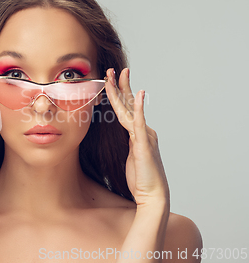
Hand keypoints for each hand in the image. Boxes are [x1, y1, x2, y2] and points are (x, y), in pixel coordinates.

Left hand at [105, 68, 169, 208]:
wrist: (152, 195)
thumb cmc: (141, 178)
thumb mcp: (131, 156)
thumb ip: (130, 142)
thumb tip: (127, 135)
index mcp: (138, 132)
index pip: (127, 108)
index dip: (120, 93)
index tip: (113, 79)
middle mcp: (142, 130)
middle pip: (129, 104)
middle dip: (121, 85)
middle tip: (113, 69)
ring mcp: (143, 136)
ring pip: (129, 109)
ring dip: (123, 91)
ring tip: (117, 75)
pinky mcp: (143, 144)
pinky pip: (139, 123)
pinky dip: (139, 108)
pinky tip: (139, 94)